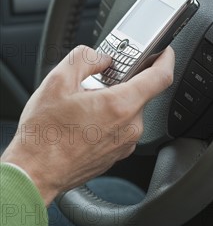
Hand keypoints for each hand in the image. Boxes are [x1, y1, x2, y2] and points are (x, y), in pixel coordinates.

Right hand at [1, 45, 174, 205]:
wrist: (34, 174)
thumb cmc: (43, 136)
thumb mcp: (58, 81)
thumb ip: (85, 58)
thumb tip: (101, 57)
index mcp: (121, 105)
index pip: (161, 77)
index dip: (166, 59)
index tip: (164, 51)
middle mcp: (130, 127)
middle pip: (141, 92)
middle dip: (124, 81)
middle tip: (101, 78)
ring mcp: (125, 143)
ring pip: (129, 110)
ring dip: (114, 100)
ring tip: (85, 104)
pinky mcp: (117, 154)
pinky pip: (121, 127)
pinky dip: (109, 118)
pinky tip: (85, 120)